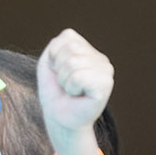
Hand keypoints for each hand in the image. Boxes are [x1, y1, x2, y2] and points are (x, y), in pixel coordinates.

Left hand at [36, 29, 112, 154]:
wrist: (59, 118)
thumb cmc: (55, 92)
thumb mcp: (49, 63)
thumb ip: (57, 45)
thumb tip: (71, 45)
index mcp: (88, 49)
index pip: (68, 37)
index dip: (55, 56)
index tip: (59, 73)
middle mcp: (100, 58)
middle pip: (71, 50)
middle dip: (60, 69)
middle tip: (65, 85)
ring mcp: (106, 71)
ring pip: (73, 62)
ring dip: (65, 80)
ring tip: (71, 90)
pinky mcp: (105, 84)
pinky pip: (80, 76)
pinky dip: (72, 87)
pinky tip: (78, 95)